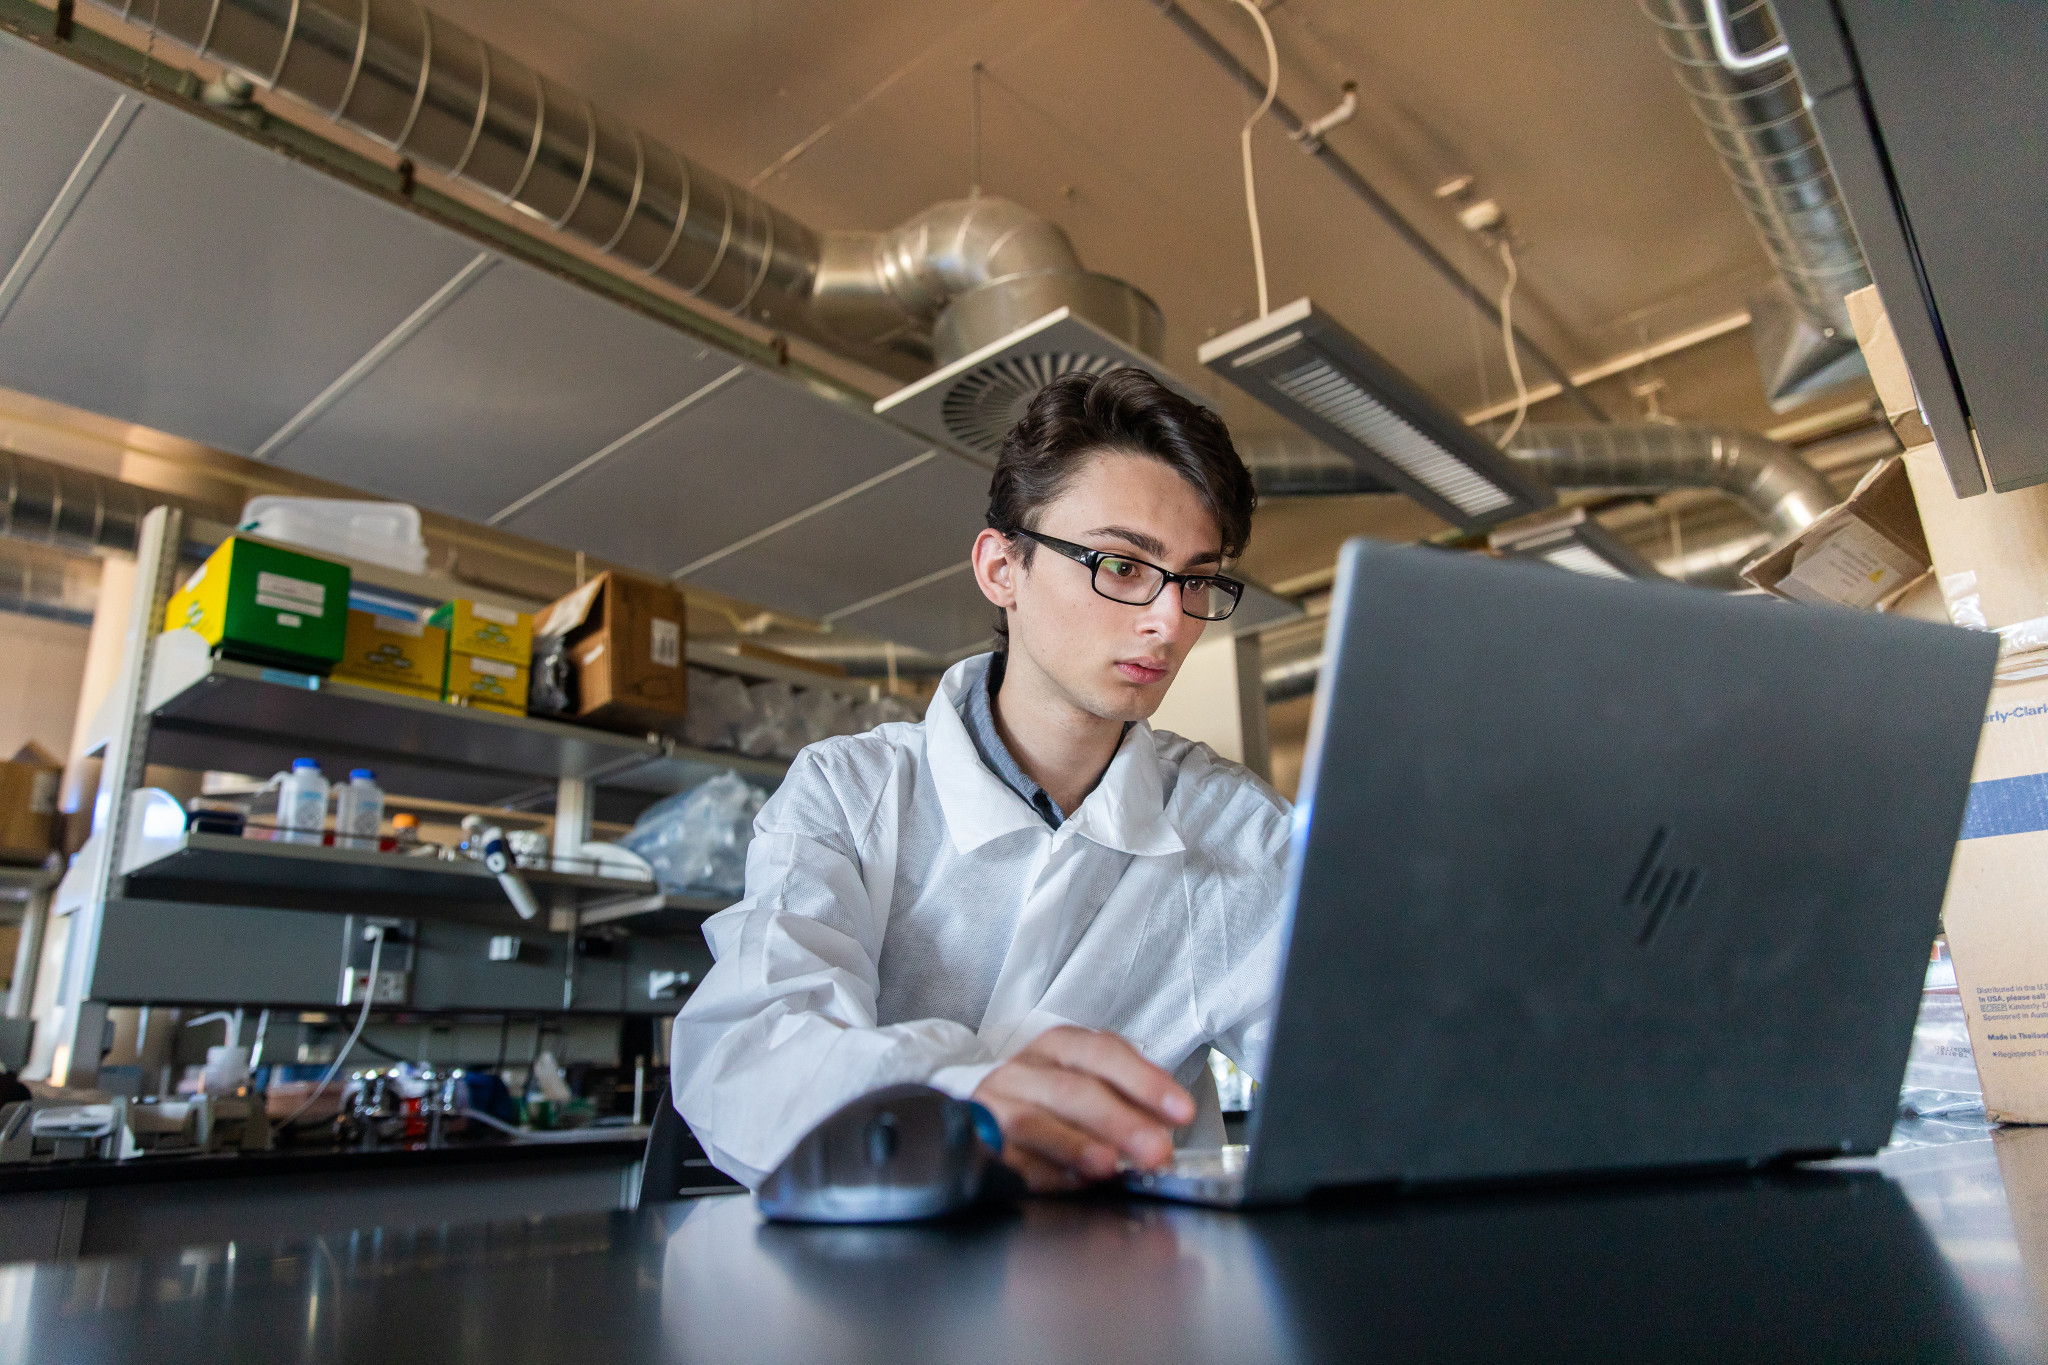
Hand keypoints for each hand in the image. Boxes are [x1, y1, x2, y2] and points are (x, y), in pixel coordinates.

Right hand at [973, 1026, 1194, 1192]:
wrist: (987, 1113)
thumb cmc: (1051, 1100)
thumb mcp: (1091, 1083)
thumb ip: (1129, 1099)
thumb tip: (1167, 1127)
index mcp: (1059, 1047)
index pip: (1103, 1053)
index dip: (1144, 1081)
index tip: (1181, 1111)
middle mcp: (1024, 1070)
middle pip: (1072, 1090)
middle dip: (1120, 1122)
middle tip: (1156, 1150)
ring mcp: (995, 1105)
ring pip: (1033, 1121)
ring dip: (1075, 1145)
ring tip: (1109, 1165)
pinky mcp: (977, 1141)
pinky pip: (1008, 1158)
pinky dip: (1042, 1172)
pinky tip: (1071, 1181)